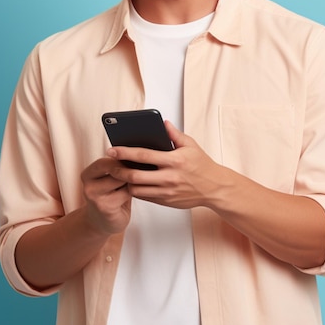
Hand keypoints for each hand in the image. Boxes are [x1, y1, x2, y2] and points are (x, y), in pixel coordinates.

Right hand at [80, 157, 132, 234]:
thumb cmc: (110, 198)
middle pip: (115, 169)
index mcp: (87, 175)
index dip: (121, 159)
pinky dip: (134, 192)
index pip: (105, 161)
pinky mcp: (107, 207)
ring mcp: (96, 198)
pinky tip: (133, 195)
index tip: (132, 161)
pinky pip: (127, 192)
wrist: (101, 224)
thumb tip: (134, 157)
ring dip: (132, 181)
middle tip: (138, 173)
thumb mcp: (109, 180)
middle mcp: (88, 186)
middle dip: (128, 170)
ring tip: (134, 184)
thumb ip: (116, 169)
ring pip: (122, 180)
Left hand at [107, 121, 223, 209]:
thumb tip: (163, 123)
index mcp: (174, 160)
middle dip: (119, 171)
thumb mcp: (191, 145)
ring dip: (125, 182)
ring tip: (120, 175)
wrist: (214, 188)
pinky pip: (145, 197)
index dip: (125, 152)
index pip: (143, 155)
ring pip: (137, 189)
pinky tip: (133, 183)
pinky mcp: (166, 201)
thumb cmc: (202, 164)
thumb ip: (175, 134)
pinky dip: (136, 190)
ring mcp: (167, 192)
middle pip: (135, 176)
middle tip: (110, 166)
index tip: (112, 149)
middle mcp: (169, 177)